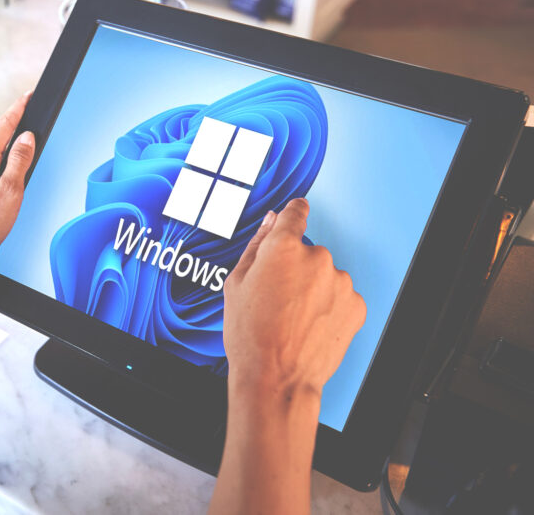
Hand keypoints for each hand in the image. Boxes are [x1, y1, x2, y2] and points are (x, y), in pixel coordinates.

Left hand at [0, 91, 35, 269]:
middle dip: (15, 141)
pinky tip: (1, 194)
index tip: (28, 96)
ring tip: (16, 185)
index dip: (19, 109)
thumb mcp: (10, 192)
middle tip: (32, 144)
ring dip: (6, 165)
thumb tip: (27, 138)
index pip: (4, 125)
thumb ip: (20, 161)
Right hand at [223, 198, 365, 399]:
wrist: (276, 378)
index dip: (294, 212)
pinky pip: (341, 297)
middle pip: (307, 252)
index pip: (296, 212)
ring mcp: (340, 282)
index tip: (296, 212)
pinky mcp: (355, 305)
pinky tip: (309, 326)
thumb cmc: (250, 336)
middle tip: (277, 298)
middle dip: (295, 269)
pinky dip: (329, 308)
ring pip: (325, 276)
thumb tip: (271, 222)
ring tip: (292, 318)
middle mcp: (316, 258)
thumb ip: (256, 245)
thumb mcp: (236, 284)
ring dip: (314, 289)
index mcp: (283, 247)